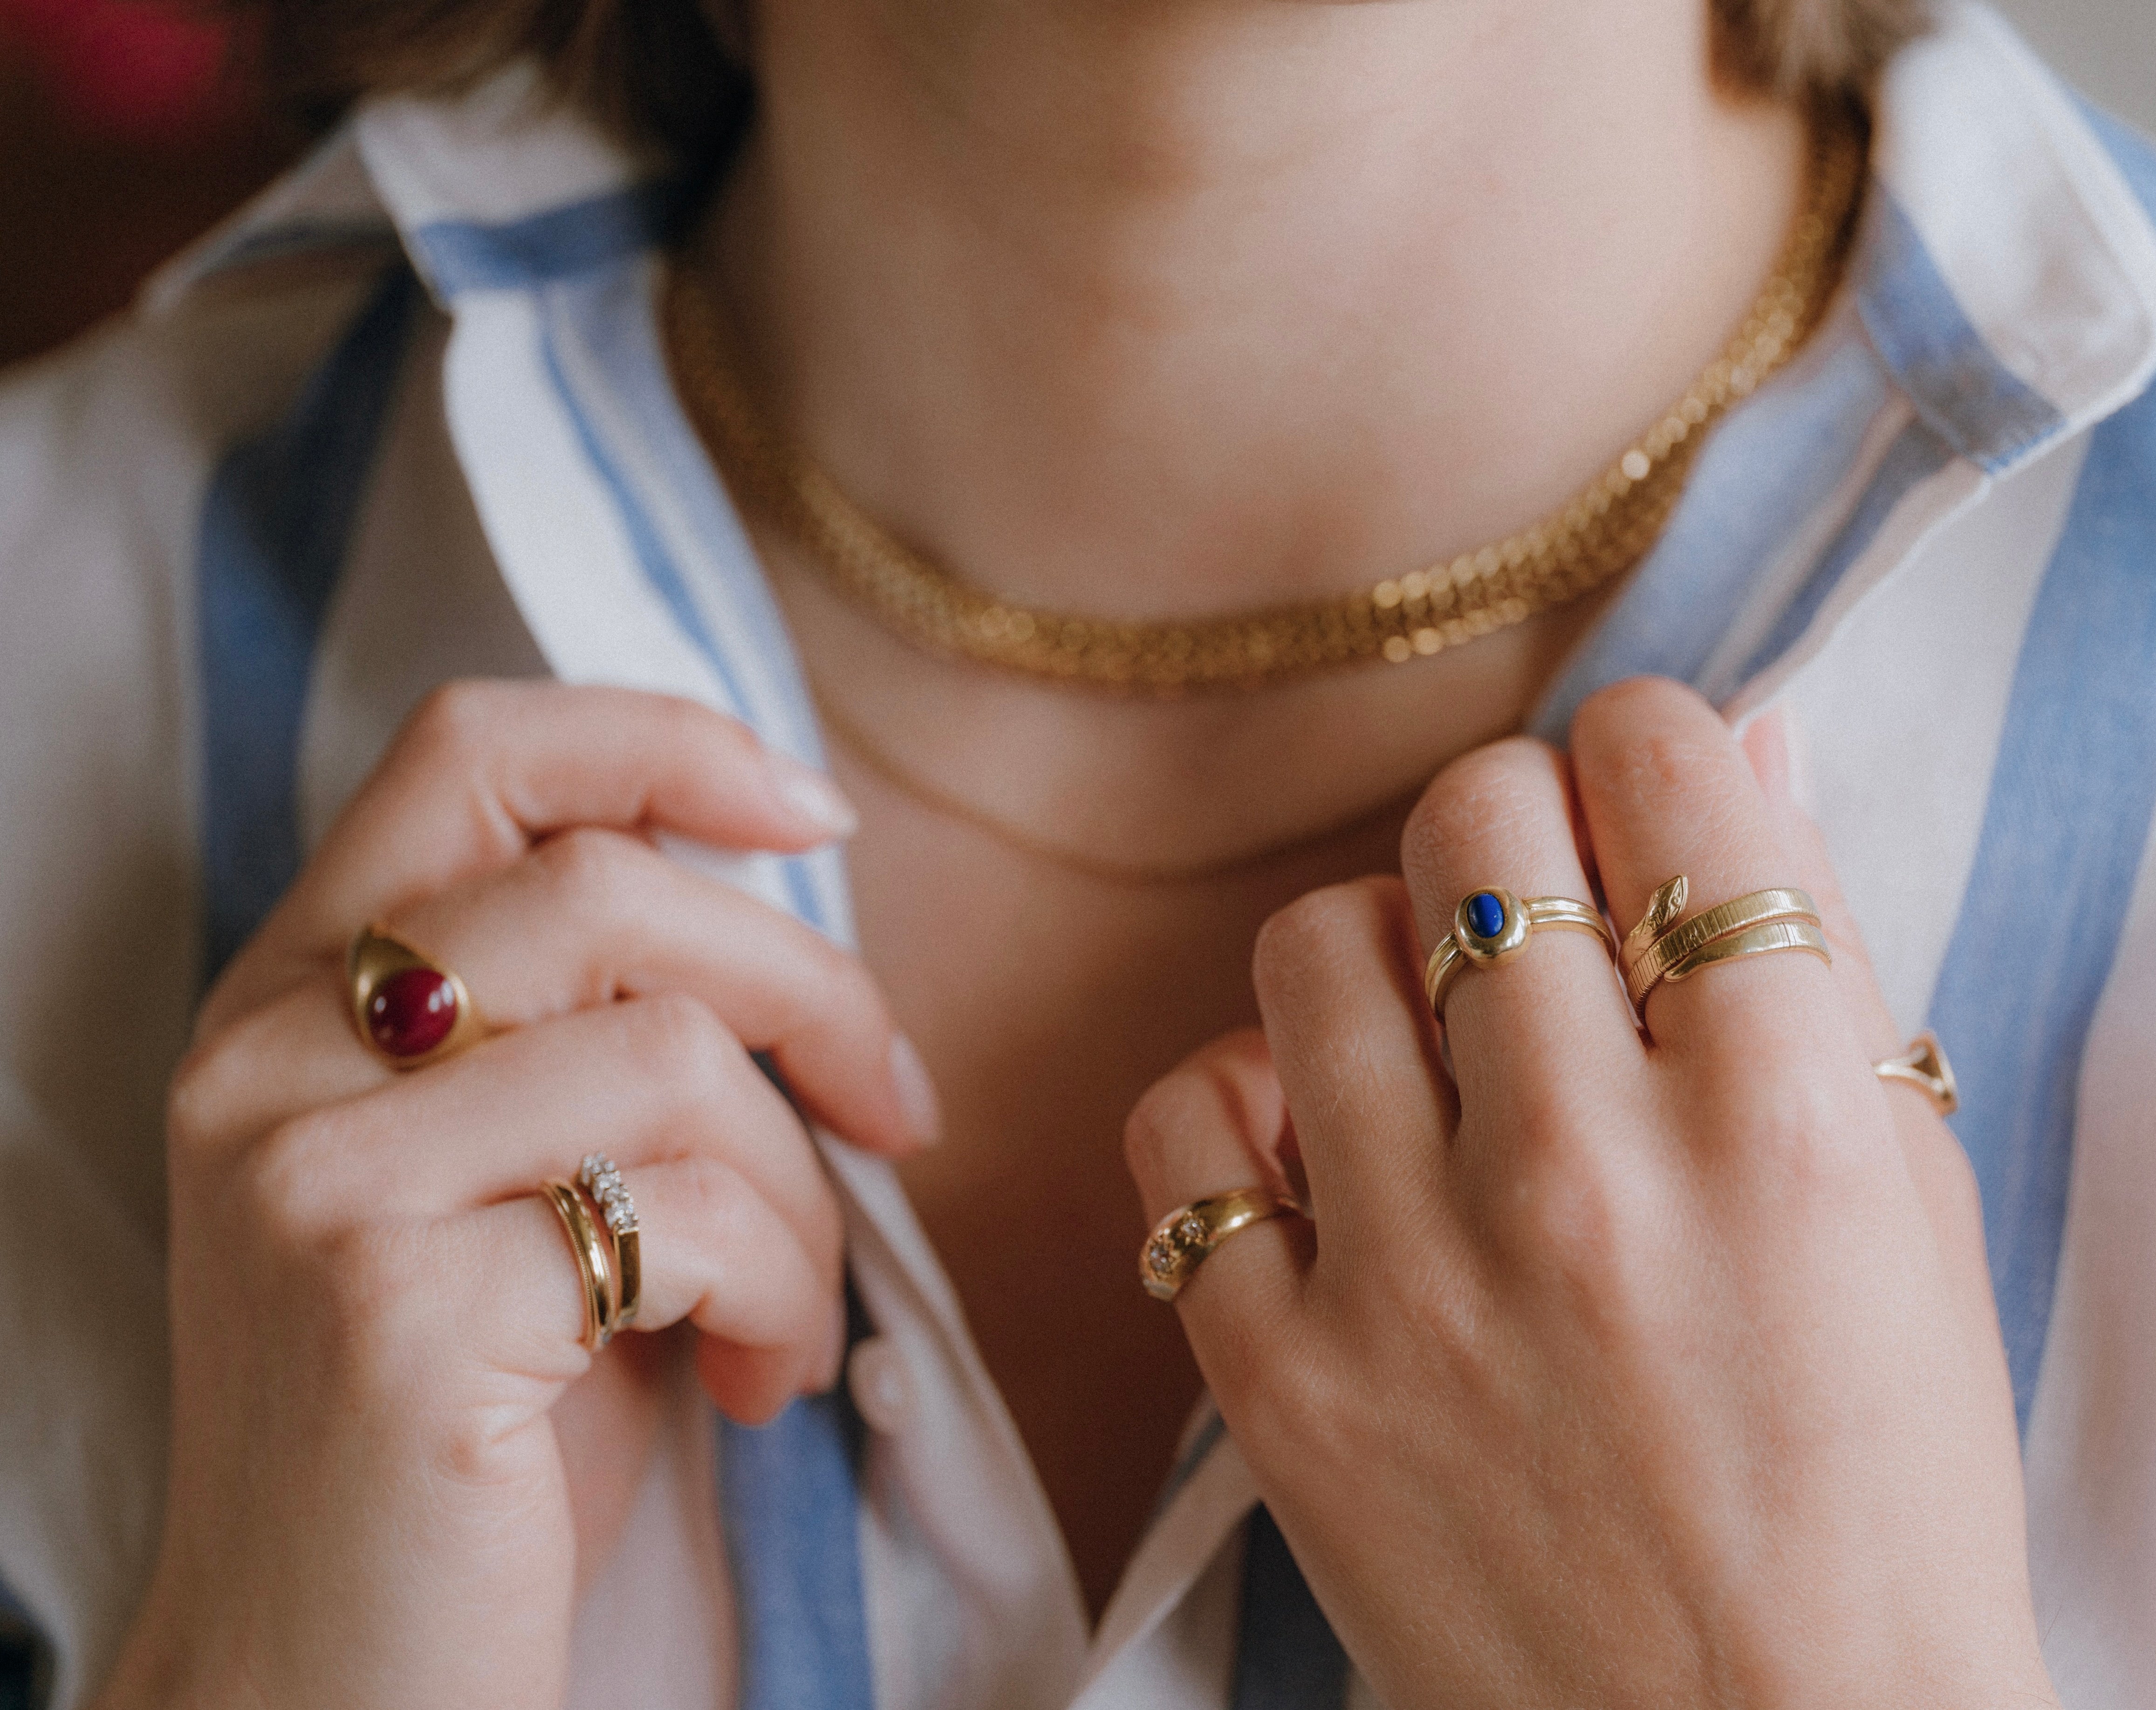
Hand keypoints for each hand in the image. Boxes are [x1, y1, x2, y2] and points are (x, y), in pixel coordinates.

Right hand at [100, 683, 928, 1709]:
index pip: (473, 749)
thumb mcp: (519, 1191)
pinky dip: (781, 1295)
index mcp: (295, 1002)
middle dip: (810, 990)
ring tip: (791, 1312)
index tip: (814, 813)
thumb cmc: (474, 1437)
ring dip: (799, 1193)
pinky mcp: (391, 1306)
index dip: (664, 741)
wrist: (333, 1681)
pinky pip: (682, 1216)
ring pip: (669, 1054)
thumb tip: (790, 897)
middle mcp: (269, 1061)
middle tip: (895, 1113)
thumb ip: (595, 1032)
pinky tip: (760, 1384)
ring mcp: (313, 1179)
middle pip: (610, 886)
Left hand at [1125, 677, 2056, 1709]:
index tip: (1647, 817)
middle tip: (1546, 926)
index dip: (1651, 756)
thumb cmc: (1881, 1498)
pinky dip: (1244, 1105)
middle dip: (1517, 834)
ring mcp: (1413, 1276)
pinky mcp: (1283, 1379)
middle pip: (1475, 819)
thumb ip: (1824, 968)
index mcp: (1778, 1117)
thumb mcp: (1915, 1217)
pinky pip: (1184, 1128)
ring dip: (1383, 956)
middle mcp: (1585, 1171)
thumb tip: (1738, 750)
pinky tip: (1323, 1151)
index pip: (1663, 762)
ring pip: (1317, 943)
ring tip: (1438, 1045)